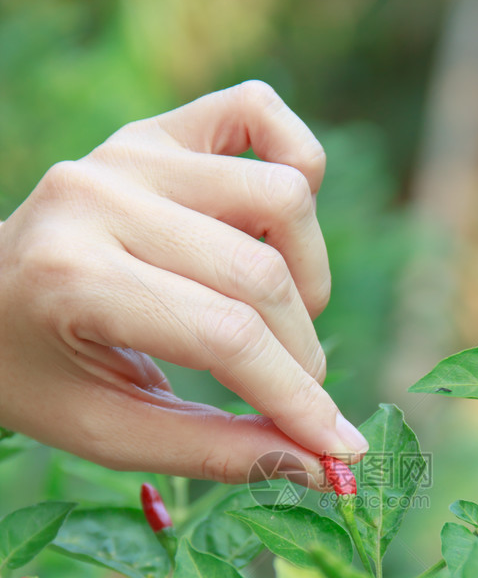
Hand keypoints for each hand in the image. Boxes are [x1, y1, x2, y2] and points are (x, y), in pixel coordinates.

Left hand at [0, 81, 367, 484]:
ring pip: (281, 196)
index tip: (338, 446)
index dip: (297, 398)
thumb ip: (218, 451)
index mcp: (75, 279)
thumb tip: (324, 464)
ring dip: (305, 272)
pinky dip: (295, 165)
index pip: (226, 337)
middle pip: (261, 276)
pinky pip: (259, 113)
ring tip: (274, 317)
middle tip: (292, 395)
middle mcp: (100, 197)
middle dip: (301, 355)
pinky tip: (275, 232)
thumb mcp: (112, 434)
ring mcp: (129, 153)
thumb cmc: (38, 378)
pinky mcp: (153, 131)